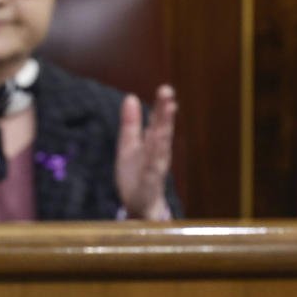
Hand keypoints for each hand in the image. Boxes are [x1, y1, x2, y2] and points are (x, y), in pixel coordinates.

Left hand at [115, 84, 175, 220]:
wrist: (139, 206)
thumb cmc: (136, 175)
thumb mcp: (128, 146)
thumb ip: (131, 124)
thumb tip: (131, 96)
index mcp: (153, 142)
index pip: (158, 121)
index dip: (161, 106)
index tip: (165, 89)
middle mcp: (158, 153)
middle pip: (162, 130)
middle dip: (165, 112)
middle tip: (168, 92)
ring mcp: (156, 168)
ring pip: (161, 146)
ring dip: (164, 129)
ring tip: (168, 112)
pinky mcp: (150, 183)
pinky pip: (153, 168)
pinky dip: (155, 157)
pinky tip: (157, 145)